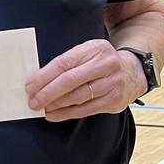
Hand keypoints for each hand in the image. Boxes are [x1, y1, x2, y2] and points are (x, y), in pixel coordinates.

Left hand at [26, 40, 143, 121]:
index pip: (64, 63)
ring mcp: (113, 83)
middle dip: (47, 92)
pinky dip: (67, 113)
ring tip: (42, 108)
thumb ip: (68, 63)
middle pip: (70, 80)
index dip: (44, 76)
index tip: (30, 86)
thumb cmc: (101, 63)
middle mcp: (106, 64)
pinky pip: (86, 109)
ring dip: (56, 104)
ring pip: (78, 96)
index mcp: (95, 48)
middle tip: (33, 101)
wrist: (134, 71)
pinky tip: (54, 115)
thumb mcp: (88, 53)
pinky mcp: (115, 100)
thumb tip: (38, 80)